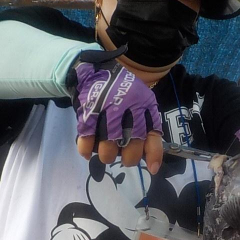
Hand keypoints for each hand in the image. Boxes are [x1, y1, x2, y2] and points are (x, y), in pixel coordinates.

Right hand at [70, 52, 162, 172]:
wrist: (96, 70)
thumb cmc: (122, 91)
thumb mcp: (142, 103)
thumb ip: (146, 126)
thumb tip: (150, 158)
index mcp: (144, 108)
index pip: (153, 137)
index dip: (153, 156)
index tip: (152, 169)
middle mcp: (128, 112)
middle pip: (131, 150)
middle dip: (127, 159)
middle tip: (121, 153)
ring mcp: (107, 113)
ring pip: (108, 151)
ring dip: (106, 155)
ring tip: (105, 148)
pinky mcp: (88, 114)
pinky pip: (86, 143)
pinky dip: (86, 150)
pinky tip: (88, 150)